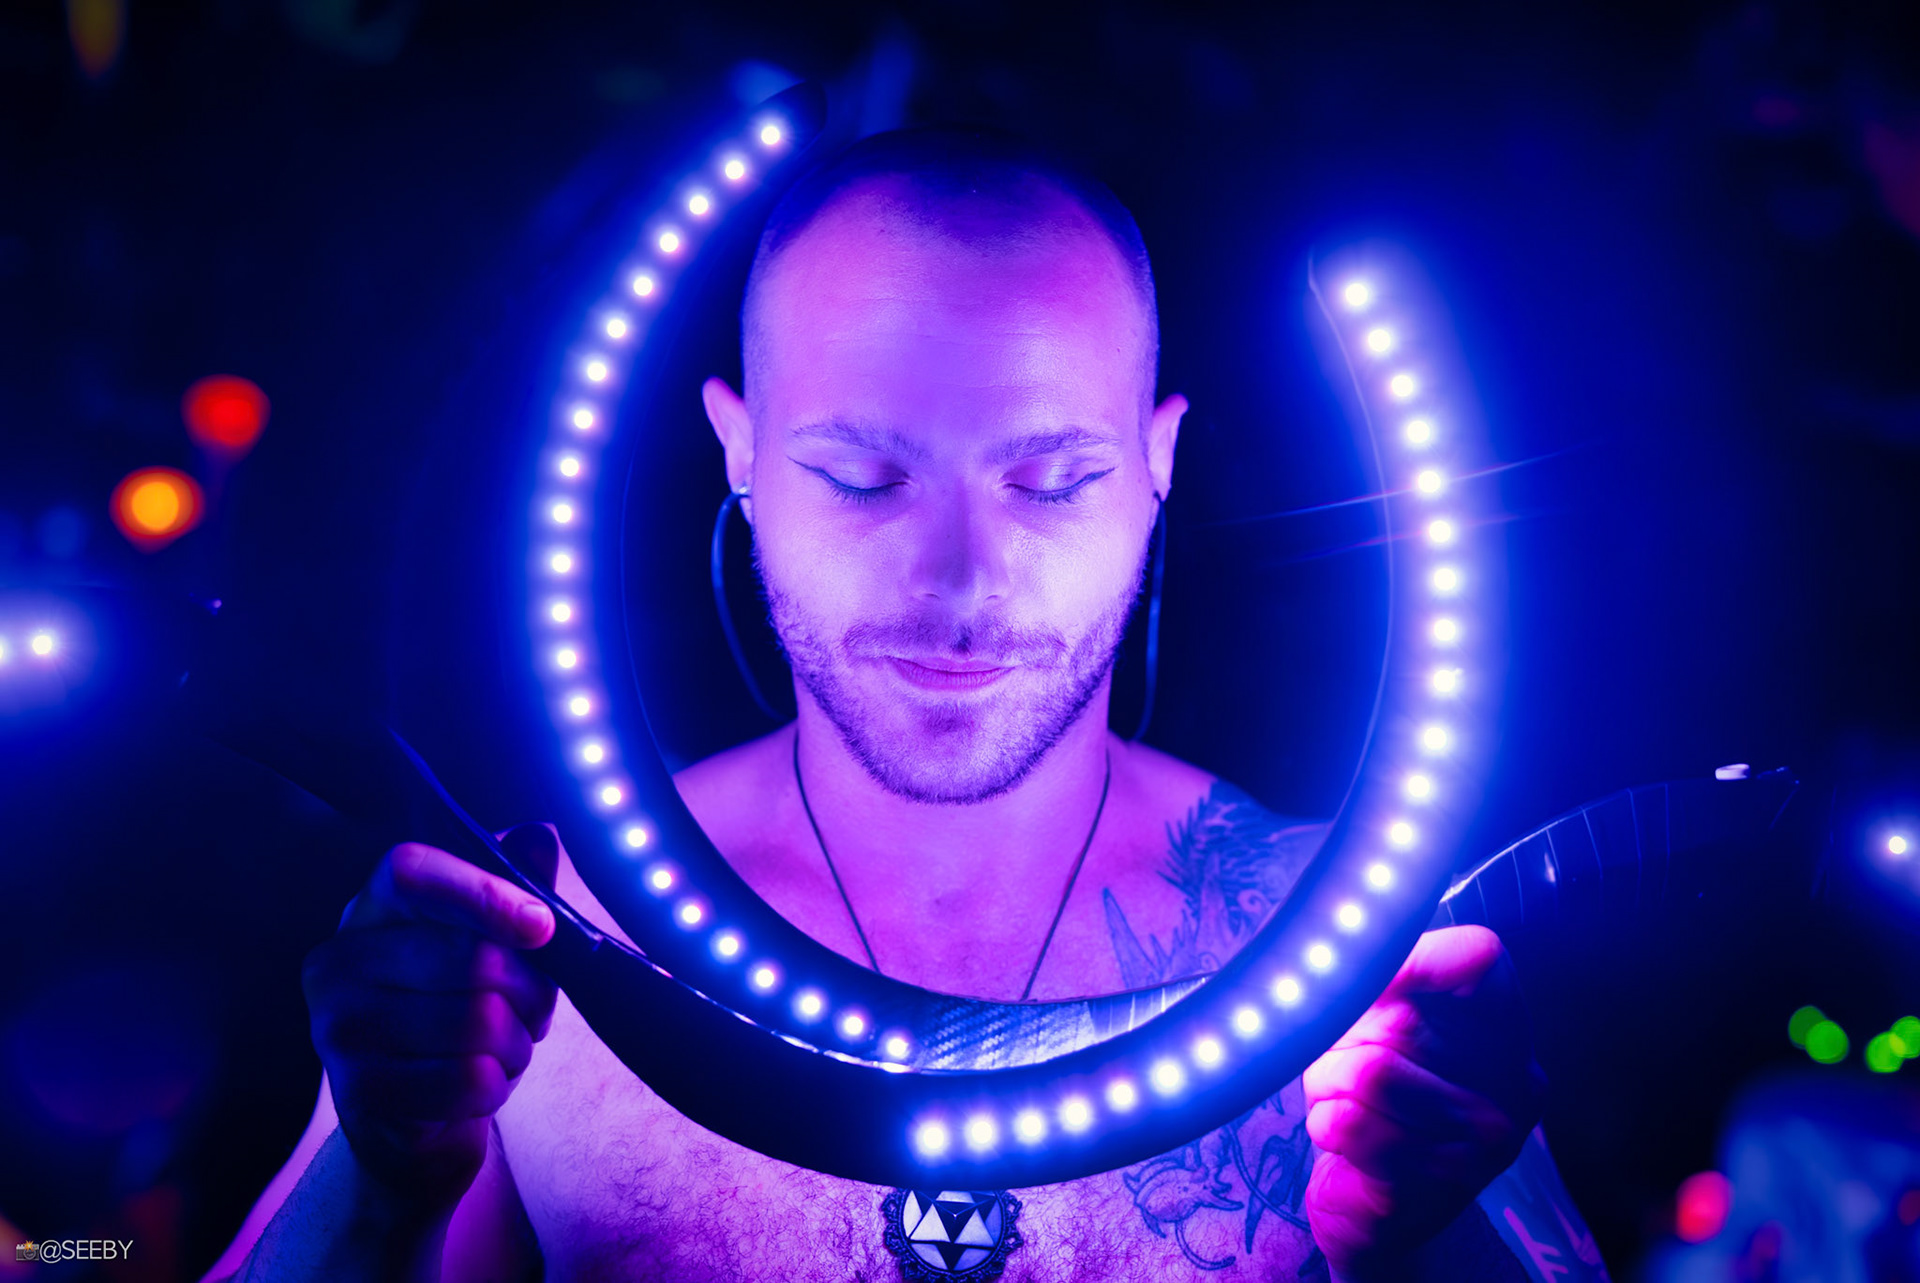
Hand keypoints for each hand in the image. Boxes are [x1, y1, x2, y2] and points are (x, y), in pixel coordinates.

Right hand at [302, 824, 560, 1211]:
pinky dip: (497, 1087)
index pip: (412, 873)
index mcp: (370, 911)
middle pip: (470, 957)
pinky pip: (467, 1080)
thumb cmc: (460, 1018)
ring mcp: (337, 1028)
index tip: (541, 925)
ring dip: (517, 1044)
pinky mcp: (355, 1092)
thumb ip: (514, 892)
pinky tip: (481, 1085)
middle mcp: (338, 961)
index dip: (483, 894)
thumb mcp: (493, 949)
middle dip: (530, 992)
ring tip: (504, 1050)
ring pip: (478, 1023)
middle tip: (532, 1011)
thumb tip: (539, 835)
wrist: (415, 1125)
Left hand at [1301, 925, 1545, 1280]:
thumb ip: (1378, 975)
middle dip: (1345, 1039)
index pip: (1479, 956)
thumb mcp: (1385, 1021)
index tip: (1368, 977)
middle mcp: (1512, 1084)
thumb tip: (1343, 931)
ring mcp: (1483, 1142)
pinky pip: (1350, 1124)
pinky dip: (1326, 1124)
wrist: (1381, 1208)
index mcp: (1506, 1030)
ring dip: (1327, 1086)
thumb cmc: (1378, 1097)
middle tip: (1350, 1063)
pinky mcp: (1435, 1185)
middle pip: (1400, 1019)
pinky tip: (1345, 1142)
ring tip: (1346, 1104)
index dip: (1412, 956)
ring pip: (1368, 1073)